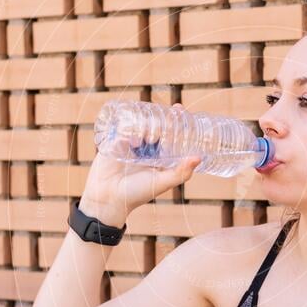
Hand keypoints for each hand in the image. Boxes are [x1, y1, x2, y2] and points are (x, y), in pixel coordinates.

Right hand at [79, 103, 201, 226]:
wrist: (108, 198)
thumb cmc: (137, 193)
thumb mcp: (162, 182)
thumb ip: (181, 172)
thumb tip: (198, 157)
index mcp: (160, 156)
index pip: (171, 134)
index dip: (176, 121)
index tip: (179, 108)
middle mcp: (147, 148)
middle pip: (156, 126)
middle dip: (161, 118)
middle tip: (164, 118)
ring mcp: (131, 144)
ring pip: (141, 125)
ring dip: (146, 125)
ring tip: (146, 140)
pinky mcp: (115, 142)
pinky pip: (123, 128)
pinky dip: (129, 129)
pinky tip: (133, 141)